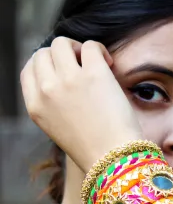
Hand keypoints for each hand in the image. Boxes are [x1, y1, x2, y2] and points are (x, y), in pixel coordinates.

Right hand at [20, 38, 142, 172]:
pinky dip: (99, 49)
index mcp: (35, 106)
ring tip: (93, 62)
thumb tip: (60, 74)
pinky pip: (90, 45)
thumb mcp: (56, 127)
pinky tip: (108, 64)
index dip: (45, 64)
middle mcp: (47, 90)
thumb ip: (51, 102)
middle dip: (61, 55)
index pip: (29, 69)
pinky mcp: (94, 74)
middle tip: (80, 66)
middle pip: (44, 53)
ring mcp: (69, 80)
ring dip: (77, 48)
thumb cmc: (91, 146)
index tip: (61, 68)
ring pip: (62, 43)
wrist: (113, 159)